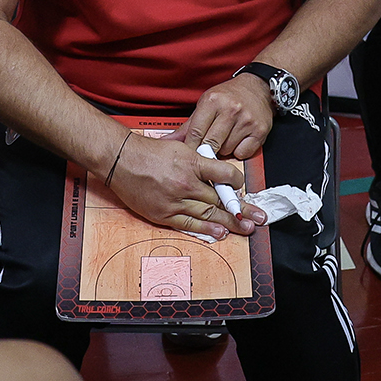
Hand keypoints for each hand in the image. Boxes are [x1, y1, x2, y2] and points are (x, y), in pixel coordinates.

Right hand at [107, 127, 263, 239]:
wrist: (122, 160)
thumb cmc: (149, 152)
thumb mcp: (180, 147)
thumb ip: (198, 159)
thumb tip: (217, 170)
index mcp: (191, 162)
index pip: (224, 173)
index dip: (236, 181)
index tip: (241, 186)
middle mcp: (186, 183)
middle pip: (220, 198)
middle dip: (241, 209)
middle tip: (258, 217)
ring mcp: (175, 200)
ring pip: (209, 213)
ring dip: (230, 222)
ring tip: (246, 229)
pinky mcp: (164, 214)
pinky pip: (190, 224)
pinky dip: (207, 229)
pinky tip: (221, 233)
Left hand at [182, 74, 274, 162]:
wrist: (258, 87)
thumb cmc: (230, 96)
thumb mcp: (206, 103)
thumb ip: (188, 125)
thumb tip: (169, 141)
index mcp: (213, 101)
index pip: (196, 132)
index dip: (191, 146)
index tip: (189, 153)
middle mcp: (230, 110)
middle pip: (211, 143)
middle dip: (207, 150)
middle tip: (206, 148)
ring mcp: (246, 121)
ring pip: (227, 150)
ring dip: (223, 150)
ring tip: (225, 138)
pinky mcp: (259, 131)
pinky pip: (243, 153)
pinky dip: (239, 151)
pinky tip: (238, 141)